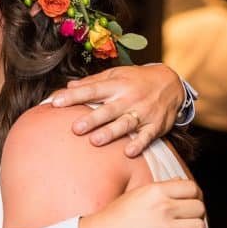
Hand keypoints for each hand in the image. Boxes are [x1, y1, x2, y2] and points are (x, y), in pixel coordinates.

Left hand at [48, 63, 185, 156]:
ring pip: (126, 123)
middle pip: (108, 109)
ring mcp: (143, 112)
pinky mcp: (156, 125)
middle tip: (75, 128)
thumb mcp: (115, 75)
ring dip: (111, 133)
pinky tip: (128, 152)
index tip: (55, 102)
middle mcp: (129, 98)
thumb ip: (92, 82)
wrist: (171, 82)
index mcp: (116, 85)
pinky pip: (147, 136)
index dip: (73, 96)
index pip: (92, 90)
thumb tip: (69, 86)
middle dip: (92, 119)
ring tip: (95, 141)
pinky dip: (139, 143)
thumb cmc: (137, 79)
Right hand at [79, 178, 204, 227]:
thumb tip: (180, 181)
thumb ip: (160, 188)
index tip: (188, 202)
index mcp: (156, 191)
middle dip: (194, 214)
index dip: (193, 195)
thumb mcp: (136, 194)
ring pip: (199, 227)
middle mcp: (163, 208)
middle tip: (185, 219)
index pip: (191, 188)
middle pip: (199, 208)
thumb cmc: (116, 216)